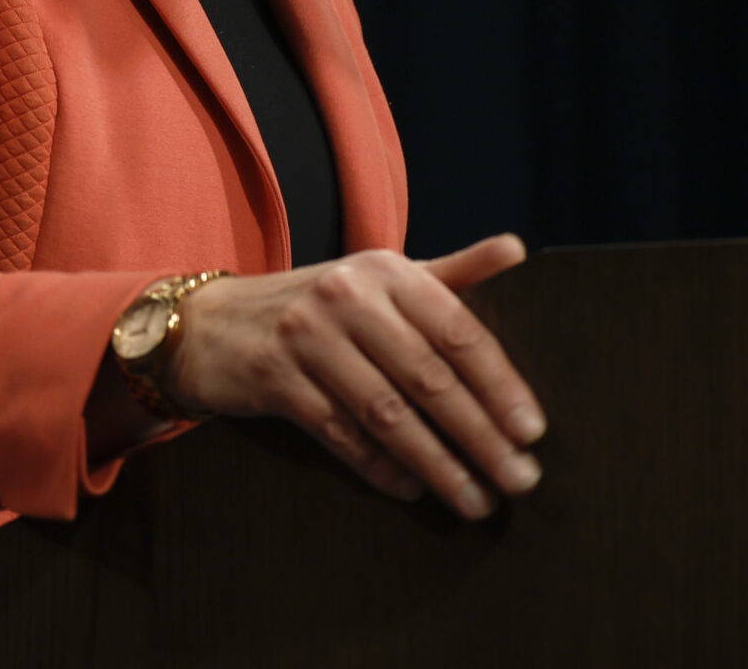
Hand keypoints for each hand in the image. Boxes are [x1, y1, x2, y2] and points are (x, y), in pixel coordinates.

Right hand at [162, 235, 545, 518]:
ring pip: (386, 413)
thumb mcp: (377, 278)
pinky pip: (340, 433)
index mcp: (384, 270)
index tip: (533, 431)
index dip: (499, 383)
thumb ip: (448, 271)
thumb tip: (517, 249)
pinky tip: (412, 489)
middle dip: (479, 434)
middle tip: (519, 479)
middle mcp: (346, 297)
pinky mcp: (274, 378)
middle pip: (427, 377)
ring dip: (437, 463)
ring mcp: (305, 337)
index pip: (455, 330)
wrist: (214, 322)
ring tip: (476, 499)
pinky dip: (380, 467)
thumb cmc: (317, 305)